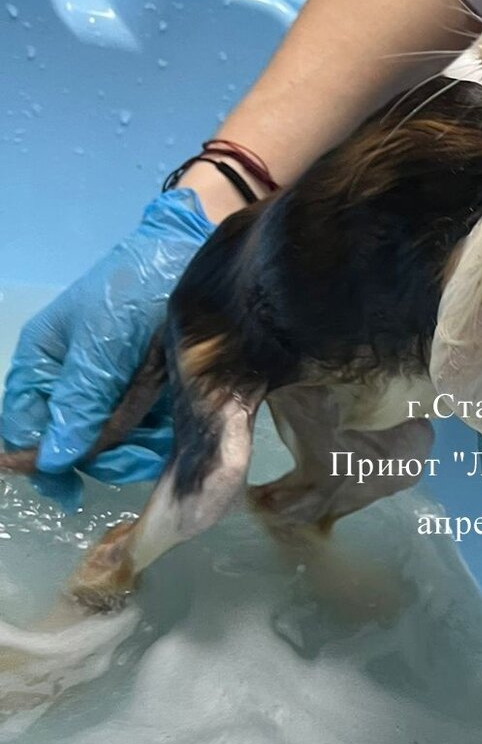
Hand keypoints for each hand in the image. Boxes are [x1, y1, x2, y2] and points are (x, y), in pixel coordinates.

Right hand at [2, 189, 213, 482]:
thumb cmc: (134, 289)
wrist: (197, 256)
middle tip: (129, 459)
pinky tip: (171, 438)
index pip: (23, 422)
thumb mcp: (99, 343)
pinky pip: (147, 428)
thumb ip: (78, 400)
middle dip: (99, 452)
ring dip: (132, 449)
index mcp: (46, 360)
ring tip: (154, 448)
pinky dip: (157, 437)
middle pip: (72, 437)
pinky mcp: (155, 388)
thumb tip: (51, 459)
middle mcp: (76, 377)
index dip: (37, 458)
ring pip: (112, 438)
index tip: (66, 486)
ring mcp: (116, 384)